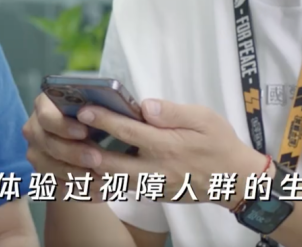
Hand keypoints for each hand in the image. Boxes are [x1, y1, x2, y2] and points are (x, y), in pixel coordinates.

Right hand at [20, 92, 106, 200]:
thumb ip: (101, 108)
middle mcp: (35, 128)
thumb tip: (117, 111)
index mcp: (45, 104)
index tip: (84, 132)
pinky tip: (99, 193)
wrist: (90, 134)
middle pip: (49, 144)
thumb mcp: (98, 104)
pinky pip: (57, 185)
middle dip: (74, 154)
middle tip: (97, 160)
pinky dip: (79, 190)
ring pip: (51, 168)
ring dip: (78, 176)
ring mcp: (36, 152)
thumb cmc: (96, 112)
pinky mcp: (42, 172)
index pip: (46, 116)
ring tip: (103, 181)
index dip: (63, 126)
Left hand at [76, 99, 266, 206]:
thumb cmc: (219, 143)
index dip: (104, 120)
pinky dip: (101, 184)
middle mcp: (156, 169)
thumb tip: (146, 105)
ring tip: (68, 154)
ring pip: (112, 182)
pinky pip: (121, 191)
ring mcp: (153, 186)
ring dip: (89, 170)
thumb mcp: (204, 118)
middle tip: (65, 136)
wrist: (235, 181)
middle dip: (86, 150)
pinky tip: (85, 172)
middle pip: (112, 163)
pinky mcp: (152, 195)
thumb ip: (173, 112)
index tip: (84, 110)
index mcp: (167, 146)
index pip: (129, 131)